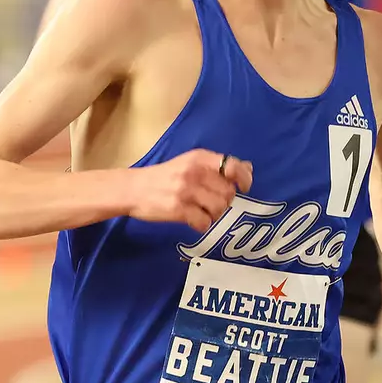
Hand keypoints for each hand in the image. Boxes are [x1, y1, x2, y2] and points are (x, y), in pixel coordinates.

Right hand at [128, 149, 252, 232]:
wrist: (133, 188)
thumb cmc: (165, 176)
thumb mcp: (190, 163)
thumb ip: (217, 166)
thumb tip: (248, 168)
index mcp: (200, 158)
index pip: (233, 166)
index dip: (244, 179)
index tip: (244, 187)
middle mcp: (195, 172)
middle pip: (228, 193)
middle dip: (223, 201)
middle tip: (210, 202)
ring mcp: (186, 191)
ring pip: (219, 208)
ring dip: (214, 214)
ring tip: (202, 211)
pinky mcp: (178, 209)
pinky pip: (204, 222)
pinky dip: (202, 225)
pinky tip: (194, 220)